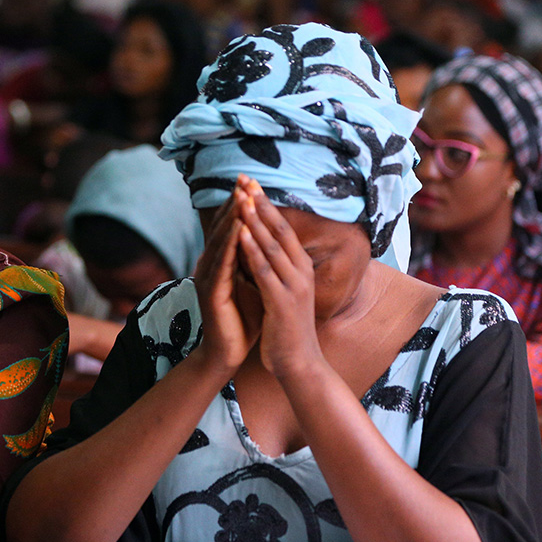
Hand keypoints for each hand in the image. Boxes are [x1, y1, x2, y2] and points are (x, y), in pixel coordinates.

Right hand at [193, 175, 261, 377]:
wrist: (229, 353)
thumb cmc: (242, 319)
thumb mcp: (251, 282)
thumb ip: (252, 260)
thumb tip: (265, 236)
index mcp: (219, 263)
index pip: (230, 227)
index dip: (239, 204)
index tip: (251, 182)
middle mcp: (209, 266)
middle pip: (223, 228)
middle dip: (235, 203)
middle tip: (243, 178)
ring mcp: (208, 278)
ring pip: (221, 242)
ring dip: (233, 218)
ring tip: (242, 195)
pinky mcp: (211, 293)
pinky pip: (222, 264)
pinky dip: (231, 244)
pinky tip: (239, 228)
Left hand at [236, 180, 324, 378]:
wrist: (298, 363)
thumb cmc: (286, 327)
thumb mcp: (281, 290)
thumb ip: (272, 268)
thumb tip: (256, 244)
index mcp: (301, 267)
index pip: (283, 228)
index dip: (266, 204)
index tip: (250, 182)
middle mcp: (301, 272)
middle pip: (280, 230)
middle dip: (260, 203)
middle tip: (245, 178)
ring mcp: (294, 286)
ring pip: (273, 246)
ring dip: (256, 221)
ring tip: (241, 198)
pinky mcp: (282, 302)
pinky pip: (265, 272)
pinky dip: (253, 251)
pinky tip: (241, 234)